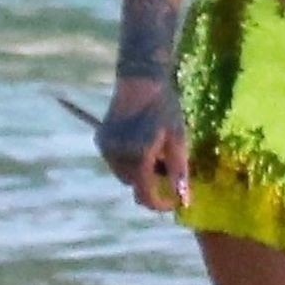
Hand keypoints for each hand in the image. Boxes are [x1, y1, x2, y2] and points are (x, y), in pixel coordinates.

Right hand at [94, 80, 191, 211]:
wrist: (140, 80)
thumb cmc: (164, 109)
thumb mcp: (178, 140)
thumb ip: (179, 172)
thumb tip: (184, 200)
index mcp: (139, 158)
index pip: (146, 195)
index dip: (161, 204)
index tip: (175, 202)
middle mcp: (118, 157)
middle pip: (135, 185)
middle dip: (151, 182)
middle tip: (166, 165)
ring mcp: (106, 148)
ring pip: (124, 174)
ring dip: (139, 171)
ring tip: (153, 149)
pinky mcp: (101, 140)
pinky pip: (116, 161)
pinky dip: (128, 160)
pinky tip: (138, 141)